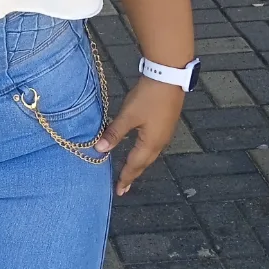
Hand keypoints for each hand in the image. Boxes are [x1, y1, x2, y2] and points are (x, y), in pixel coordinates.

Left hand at [95, 77, 184, 195]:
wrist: (169, 77)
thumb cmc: (148, 97)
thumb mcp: (128, 115)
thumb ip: (114, 133)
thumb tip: (99, 150)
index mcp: (151, 143)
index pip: (134, 165)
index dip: (125, 177)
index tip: (118, 190)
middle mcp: (160, 142)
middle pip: (144, 163)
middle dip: (132, 175)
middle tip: (123, 187)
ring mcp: (164, 134)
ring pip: (149, 155)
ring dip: (138, 165)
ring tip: (129, 173)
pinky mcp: (165, 125)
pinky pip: (152, 146)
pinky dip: (143, 154)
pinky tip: (138, 151)